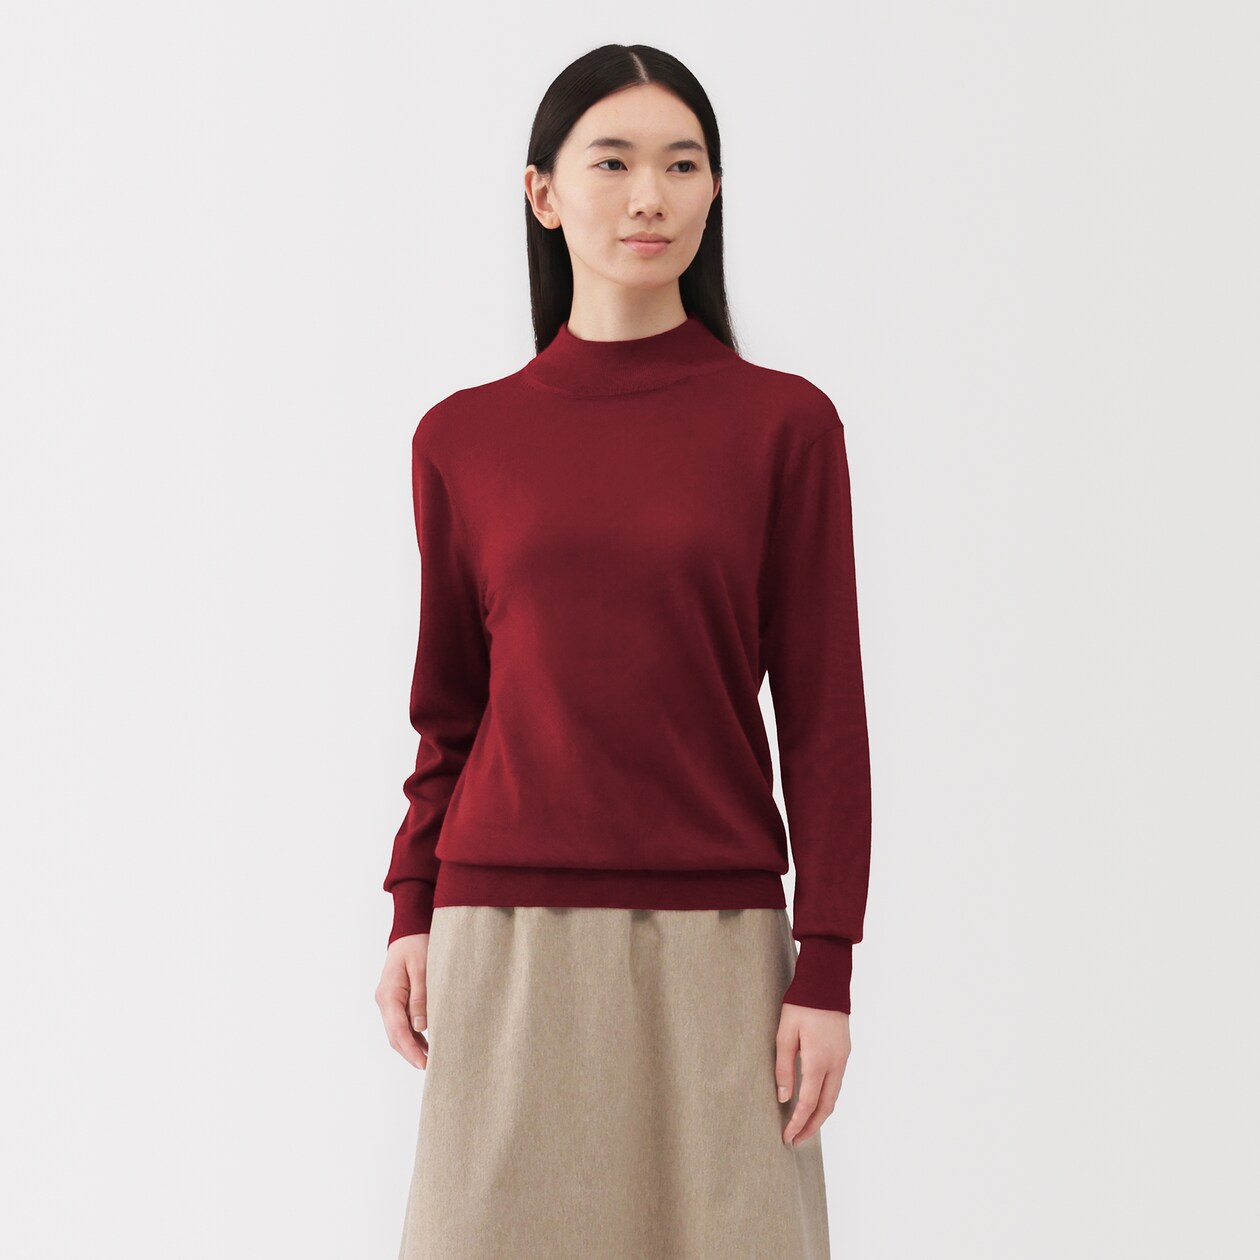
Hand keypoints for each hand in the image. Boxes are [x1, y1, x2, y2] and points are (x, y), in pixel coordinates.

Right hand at [376, 933, 429, 1067]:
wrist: (409, 931)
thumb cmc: (417, 945)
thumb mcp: (422, 968)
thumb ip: (421, 997)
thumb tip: (420, 1027)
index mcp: (388, 995)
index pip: (398, 1030)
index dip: (411, 1050)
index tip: (424, 1064)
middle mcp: (384, 1001)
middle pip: (395, 1036)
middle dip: (410, 1053)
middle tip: (430, 1067)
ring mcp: (388, 1002)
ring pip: (397, 1032)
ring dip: (411, 1047)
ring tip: (430, 1060)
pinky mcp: (396, 1000)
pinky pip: (401, 1023)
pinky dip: (412, 1036)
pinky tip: (425, 1044)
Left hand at [775, 1002, 849, 1144]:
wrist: (826, 983)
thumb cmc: (801, 1005)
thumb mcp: (785, 1034)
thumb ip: (783, 1067)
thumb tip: (783, 1097)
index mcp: (818, 1060)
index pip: (807, 1103)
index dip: (797, 1123)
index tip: (786, 1137)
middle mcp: (835, 1064)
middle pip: (826, 1107)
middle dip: (811, 1127)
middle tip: (796, 1140)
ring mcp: (843, 1058)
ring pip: (834, 1096)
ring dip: (820, 1114)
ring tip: (804, 1126)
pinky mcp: (845, 1052)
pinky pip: (837, 1083)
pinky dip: (826, 1098)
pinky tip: (815, 1101)